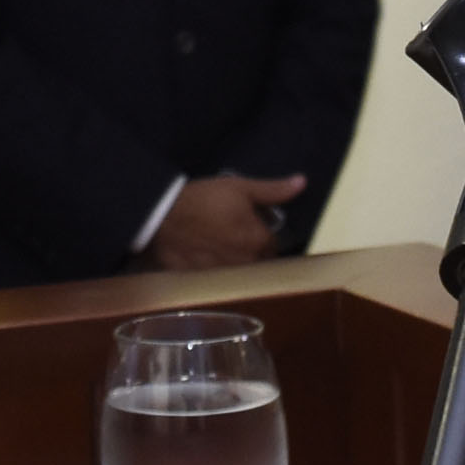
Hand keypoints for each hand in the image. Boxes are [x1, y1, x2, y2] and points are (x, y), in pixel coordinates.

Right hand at [148, 172, 304, 269]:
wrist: (162, 216)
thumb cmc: (204, 198)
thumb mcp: (241, 188)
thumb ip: (274, 190)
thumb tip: (302, 183)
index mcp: (259, 241)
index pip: (273, 244)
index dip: (264, 232)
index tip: (251, 223)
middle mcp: (247, 263)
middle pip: (258, 260)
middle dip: (252, 249)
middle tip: (233, 231)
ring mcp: (225, 275)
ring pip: (240, 270)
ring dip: (235, 260)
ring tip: (219, 242)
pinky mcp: (205, 280)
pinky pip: (218, 277)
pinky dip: (216, 267)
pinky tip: (205, 253)